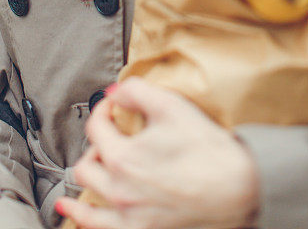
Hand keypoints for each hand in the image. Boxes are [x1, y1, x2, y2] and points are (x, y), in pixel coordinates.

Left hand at [55, 77, 259, 228]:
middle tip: (112, 135)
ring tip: (88, 168)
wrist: (237, 189)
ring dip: (86, 179)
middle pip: (87, 164)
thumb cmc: (206, 149)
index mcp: (122, 158)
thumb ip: (137, 92)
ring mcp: (129, 216)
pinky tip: (70, 211)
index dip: (103, 109)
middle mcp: (119, 190)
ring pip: (88, 200)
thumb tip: (114, 91)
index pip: (96, 127)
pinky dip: (81, 218)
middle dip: (96, 144)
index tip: (113, 105)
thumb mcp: (171, 106)